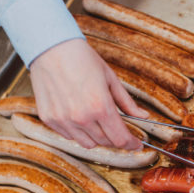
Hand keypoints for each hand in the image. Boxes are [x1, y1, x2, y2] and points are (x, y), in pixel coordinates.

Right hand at [30, 38, 147, 149]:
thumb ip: (127, 102)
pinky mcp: (49, 119)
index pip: (120, 139)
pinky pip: (70, 136)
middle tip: (120, 129)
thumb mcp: (111, 79)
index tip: (136, 144)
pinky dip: (79, 132)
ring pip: (88, 143)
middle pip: (106, 142)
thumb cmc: (82, 60)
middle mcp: (81, 117)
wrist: (51, 48)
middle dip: (117, 139)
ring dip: (98, 137)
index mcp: (100, 106)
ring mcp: (63, 120)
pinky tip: (81, 116)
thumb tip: (144, 116)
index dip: (131, 144)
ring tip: (99, 121)